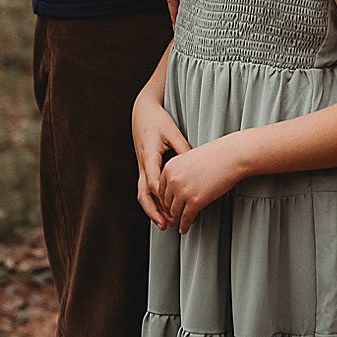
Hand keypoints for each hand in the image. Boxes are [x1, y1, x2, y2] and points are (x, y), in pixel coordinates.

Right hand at [132, 93, 190, 229]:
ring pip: (143, 194)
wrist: (142, 112)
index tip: (176, 210)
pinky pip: (145, 189)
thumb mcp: (172, 132)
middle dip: (155, 211)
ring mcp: (141, 167)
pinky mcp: (144, 167)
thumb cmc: (158, 120)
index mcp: (149, 156)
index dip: (164, 199)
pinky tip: (163, 209)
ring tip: (165, 223)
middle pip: (145, 194)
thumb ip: (182, 149)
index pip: (154, 183)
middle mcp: (143, 165)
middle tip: (168, 225)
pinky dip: (153, 202)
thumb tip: (195, 166)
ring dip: (153, 210)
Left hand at [157, 137, 242, 234]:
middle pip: (166, 203)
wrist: (231, 156)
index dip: (166, 201)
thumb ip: (180, 172)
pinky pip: (186, 218)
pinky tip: (186, 228)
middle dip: (172, 211)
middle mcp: (173, 179)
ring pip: (175, 213)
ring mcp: (183, 191)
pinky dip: (185, 226)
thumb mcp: (189, 159)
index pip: (160, 190)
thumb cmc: (215, 155)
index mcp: (170, 167)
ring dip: (178, 219)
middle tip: (176, 216)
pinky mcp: (195, 201)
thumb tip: (177, 189)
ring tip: (182, 222)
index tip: (170, 206)